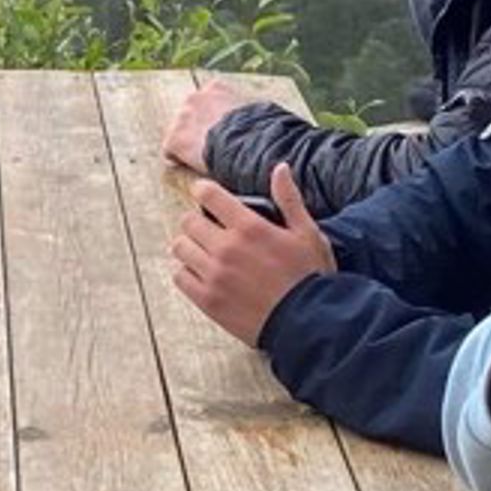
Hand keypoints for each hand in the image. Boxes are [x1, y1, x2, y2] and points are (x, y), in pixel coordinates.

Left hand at [161, 81, 257, 173]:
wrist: (247, 144)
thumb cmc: (260, 129)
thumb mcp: (260, 110)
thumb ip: (251, 111)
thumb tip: (261, 120)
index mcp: (216, 88)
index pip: (209, 102)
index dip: (216, 121)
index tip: (223, 134)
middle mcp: (195, 98)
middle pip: (191, 116)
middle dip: (199, 131)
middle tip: (212, 149)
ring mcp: (182, 118)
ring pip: (180, 134)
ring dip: (190, 146)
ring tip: (205, 161)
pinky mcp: (174, 139)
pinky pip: (172, 154)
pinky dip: (181, 162)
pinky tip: (194, 169)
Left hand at [170, 166, 333, 346]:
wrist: (308, 323)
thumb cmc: (311, 277)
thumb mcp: (307, 233)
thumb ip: (289, 199)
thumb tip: (280, 168)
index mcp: (249, 227)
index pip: (208, 195)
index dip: (204, 191)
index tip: (205, 194)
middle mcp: (226, 248)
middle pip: (188, 221)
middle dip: (197, 220)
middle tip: (209, 227)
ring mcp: (214, 275)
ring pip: (180, 248)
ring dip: (189, 245)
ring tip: (203, 250)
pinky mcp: (208, 300)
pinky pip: (180, 277)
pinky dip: (186, 272)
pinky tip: (201, 273)